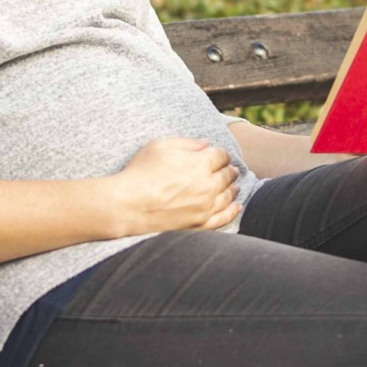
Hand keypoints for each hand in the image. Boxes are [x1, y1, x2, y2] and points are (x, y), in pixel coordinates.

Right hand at [101, 137, 242, 235]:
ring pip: (228, 195)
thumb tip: (206, 145)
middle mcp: (209, 185)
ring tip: (235, 186)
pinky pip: (223, 217)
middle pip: (227, 176)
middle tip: (231, 170)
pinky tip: (236, 206)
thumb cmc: (141, 172)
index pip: (221, 156)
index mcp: (201, 163)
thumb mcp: (161, 145)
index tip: (219, 156)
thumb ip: (188, 143)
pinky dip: (232, 211)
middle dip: (230, 171)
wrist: (129, 205)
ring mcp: (206, 206)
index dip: (222, 155)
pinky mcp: (200, 223)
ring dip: (233, 188)